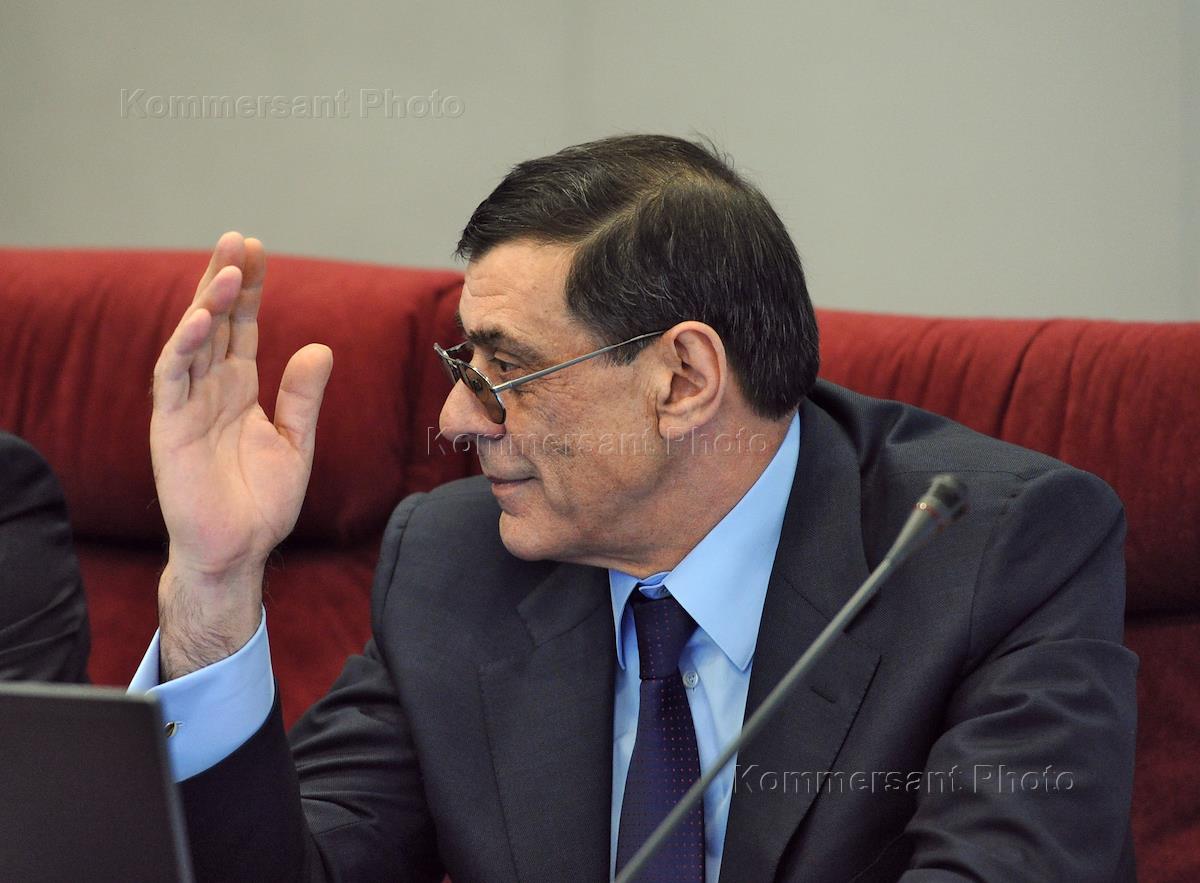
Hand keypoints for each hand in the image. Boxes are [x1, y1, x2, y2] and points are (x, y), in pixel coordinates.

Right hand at [151, 232, 332, 678]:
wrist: (238, 552)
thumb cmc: (261, 503)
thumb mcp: (295, 442)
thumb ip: (302, 397)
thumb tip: (320, 347)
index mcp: (239, 390)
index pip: (244, 328)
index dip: (251, 290)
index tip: (259, 250)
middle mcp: (210, 390)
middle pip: (217, 324)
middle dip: (226, 281)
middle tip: (239, 239)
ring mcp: (187, 407)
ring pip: (193, 342)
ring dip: (207, 304)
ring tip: (227, 269)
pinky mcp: (169, 429)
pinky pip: (172, 380)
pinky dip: (184, 348)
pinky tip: (201, 320)